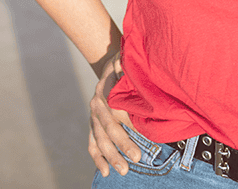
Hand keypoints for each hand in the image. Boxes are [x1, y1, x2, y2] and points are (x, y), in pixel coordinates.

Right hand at [88, 51, 138, 176]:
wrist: (111, 66)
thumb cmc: (126, 67)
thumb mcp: (128, 65)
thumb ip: (132, 73)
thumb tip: (142, 79)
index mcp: (106, 89)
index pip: (116, 108)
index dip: (129, 121)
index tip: (144, 133)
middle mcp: (97, 103)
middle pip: (108, 126)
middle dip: (122, 143)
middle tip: (137, 158)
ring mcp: (93, 115)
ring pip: (100, 138)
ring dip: (111, 156)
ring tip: (124, 170)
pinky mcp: (92, 124)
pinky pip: (92, 143)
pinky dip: (98, 158)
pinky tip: (105, 172)